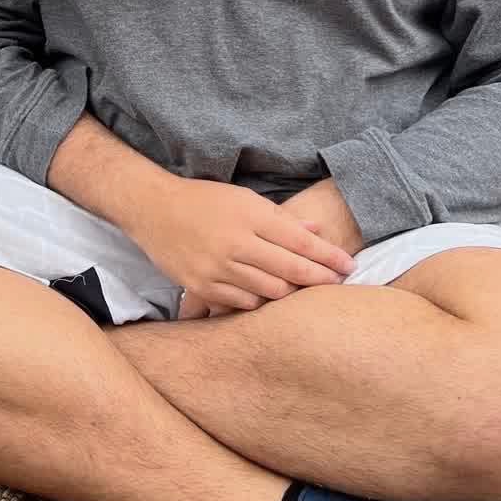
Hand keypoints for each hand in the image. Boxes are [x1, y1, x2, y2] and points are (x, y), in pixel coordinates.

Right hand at [128, 177, 355, 314]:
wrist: (152, 208)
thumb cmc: (203, 199)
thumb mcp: (244, 198)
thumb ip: (281, 218)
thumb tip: (316, 231)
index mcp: (249, 216)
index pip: (300, 242)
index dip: (328, 257)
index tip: (348, 266)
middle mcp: (235, 243)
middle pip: (290, 271)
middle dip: (319, 279)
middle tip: (336, 282)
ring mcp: (217, 268)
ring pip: (270, 291)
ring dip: (291, 291)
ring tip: (303, 288)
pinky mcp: (202, 286)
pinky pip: (243, 302)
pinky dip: (260, 299)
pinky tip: (268, 293)